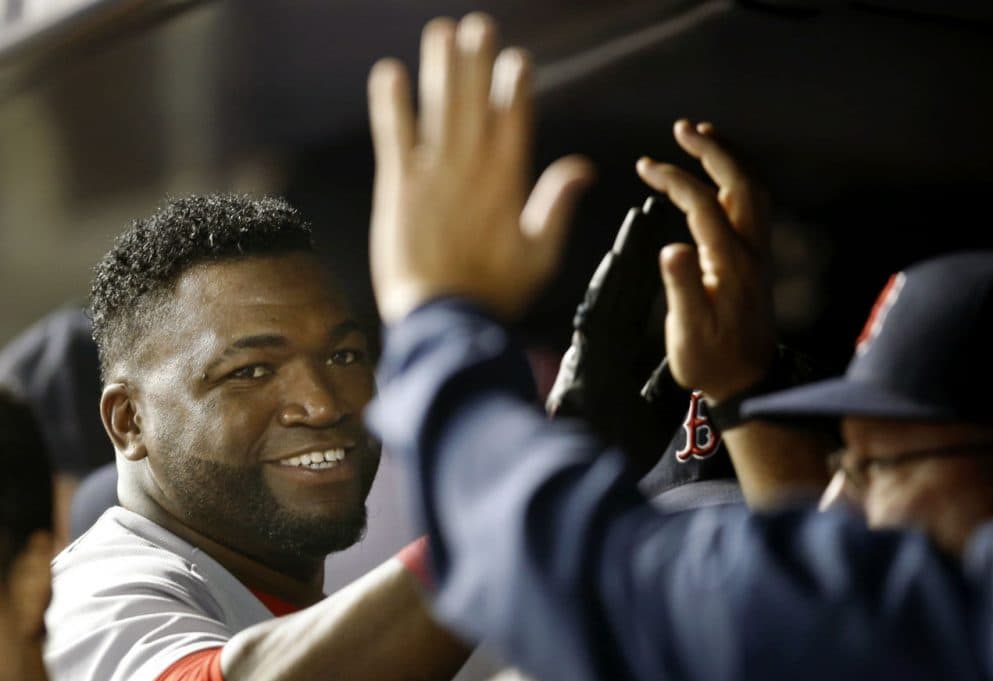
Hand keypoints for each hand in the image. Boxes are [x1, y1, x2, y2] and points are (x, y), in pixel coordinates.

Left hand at [367, 13, 593, 322]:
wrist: (443, 318)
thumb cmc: (493, 293)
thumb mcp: (540, 255)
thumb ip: (558, 206)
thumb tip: (583, 166)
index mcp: (508, 184)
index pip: (514, 122)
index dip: (515, 88)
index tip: (517, 59)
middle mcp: (473, 168)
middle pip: (476, 103)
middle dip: (477, 62)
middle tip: (477, 25)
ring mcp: (434, 174)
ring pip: (440, 108)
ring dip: (440, 68)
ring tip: (441, 32)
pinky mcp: (399, 186)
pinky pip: (395, 134)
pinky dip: (391, 104)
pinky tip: (387, 73)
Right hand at [637, 120, 774, 402]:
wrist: (747, 380)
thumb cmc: (710, 359)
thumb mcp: (689, 332)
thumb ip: (682, 289)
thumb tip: (671, 248)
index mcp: (731, 266)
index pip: (705, 207)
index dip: (676, 181)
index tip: (645, 166)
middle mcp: (751, 251)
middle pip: (740, 184)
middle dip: (712, 150)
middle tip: (682, 127)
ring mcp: (758, 252)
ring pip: (752, 189)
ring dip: (729, 157)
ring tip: (700, 134)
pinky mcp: (756, 257)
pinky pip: (753, 203)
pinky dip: (737, 176)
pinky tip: (719, 171)